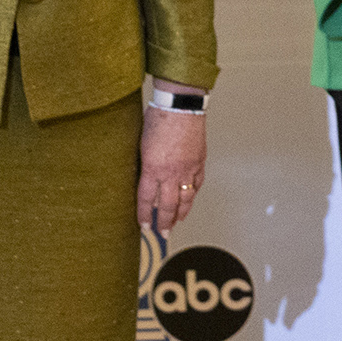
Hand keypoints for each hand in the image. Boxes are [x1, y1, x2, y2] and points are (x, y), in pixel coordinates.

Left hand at [138, 107, 206, 233]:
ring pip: (185, 198)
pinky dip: (193, 193)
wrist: (180, 106)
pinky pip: (197, 183)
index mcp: (153, 168)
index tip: (144, 225)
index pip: (146, 199)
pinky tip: (190, 198)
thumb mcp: (142, 145)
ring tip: (178, 222)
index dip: (144, 215)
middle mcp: (171, 172)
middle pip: (167, 205)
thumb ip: (144, 165)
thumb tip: (144, 180)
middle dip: (165, 222)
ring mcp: (188, 168)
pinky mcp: (199, 161)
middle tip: (163, 233)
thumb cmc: (159, 119)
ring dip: (181, 213)